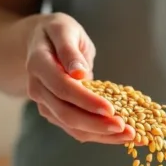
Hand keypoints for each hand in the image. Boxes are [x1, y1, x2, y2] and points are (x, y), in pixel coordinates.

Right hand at [26, 13, 135, 143]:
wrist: (40, 41)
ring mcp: (44, 103)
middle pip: (66, 113)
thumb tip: (78, 72)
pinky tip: (119, 135)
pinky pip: (75, 128)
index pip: (63, 88)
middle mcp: (37, 88)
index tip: (111, 109)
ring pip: (71, 126)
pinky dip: (98, 134)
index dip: (86, 101)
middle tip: (125, 129)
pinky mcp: (54, 112)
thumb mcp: (64, 29)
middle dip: (97, 124)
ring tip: (129, 135)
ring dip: (100, 134)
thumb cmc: (57, 31)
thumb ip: (69, 49)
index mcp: (38, 64)